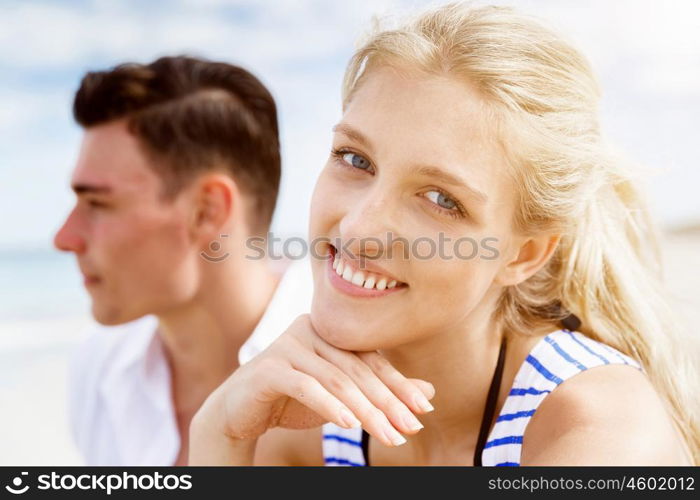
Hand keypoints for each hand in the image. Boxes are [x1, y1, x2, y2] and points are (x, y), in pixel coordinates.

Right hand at [191, 314, 434, 462]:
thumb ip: (379, 391)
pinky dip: (330, 406)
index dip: (399, 384)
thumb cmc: (292, 400)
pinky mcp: (269, 368)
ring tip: (388, 435)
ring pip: (336, 380)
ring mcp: (287, 345)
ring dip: (365, 411)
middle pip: (357, 370)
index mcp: (329, 330)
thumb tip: (429, 392)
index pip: (370, 359)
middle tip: (411, 428)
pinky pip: (306, 387)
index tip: (424, 409)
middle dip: (387, 402)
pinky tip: (349, 425)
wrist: (238, 411)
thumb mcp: (341, 397)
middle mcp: (310, 329)